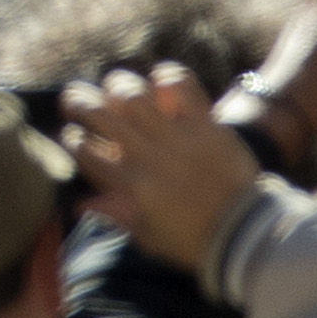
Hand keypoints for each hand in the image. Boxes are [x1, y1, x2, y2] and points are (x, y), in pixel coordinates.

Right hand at [63, 65, 259, 272]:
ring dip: (117, 85)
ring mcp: (177, 138)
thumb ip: (114, 214)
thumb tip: (79, 204)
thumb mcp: (146, 236)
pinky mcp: (206, 124)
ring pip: (134, 95)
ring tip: (113, 86)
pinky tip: (159, 82)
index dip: (72, 140)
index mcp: (130, 187)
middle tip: (72, 99)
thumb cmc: (192, 240)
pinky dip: (167, 77)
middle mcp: (149, 157)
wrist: (244, 231)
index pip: (86, 152)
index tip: (72, 136)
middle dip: (80, 103)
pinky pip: (182, 86)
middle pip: (102, 115)